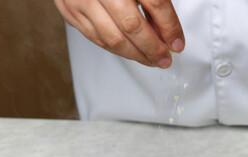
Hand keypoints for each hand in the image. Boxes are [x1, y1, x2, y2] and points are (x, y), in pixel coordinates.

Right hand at [53, 0, 184, 67]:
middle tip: (165, 59)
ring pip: (113, 39)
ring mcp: (82, 0)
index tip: (177, 43)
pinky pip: (96, 39)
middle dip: (153, 48)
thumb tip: (165, 33)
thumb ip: (154, 2)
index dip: (170, 27)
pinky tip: (130, 52)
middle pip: (132, 26)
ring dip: (136, 55)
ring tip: (150, 60)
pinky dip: (116, 50)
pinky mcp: (70, 10)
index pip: (156, 3)